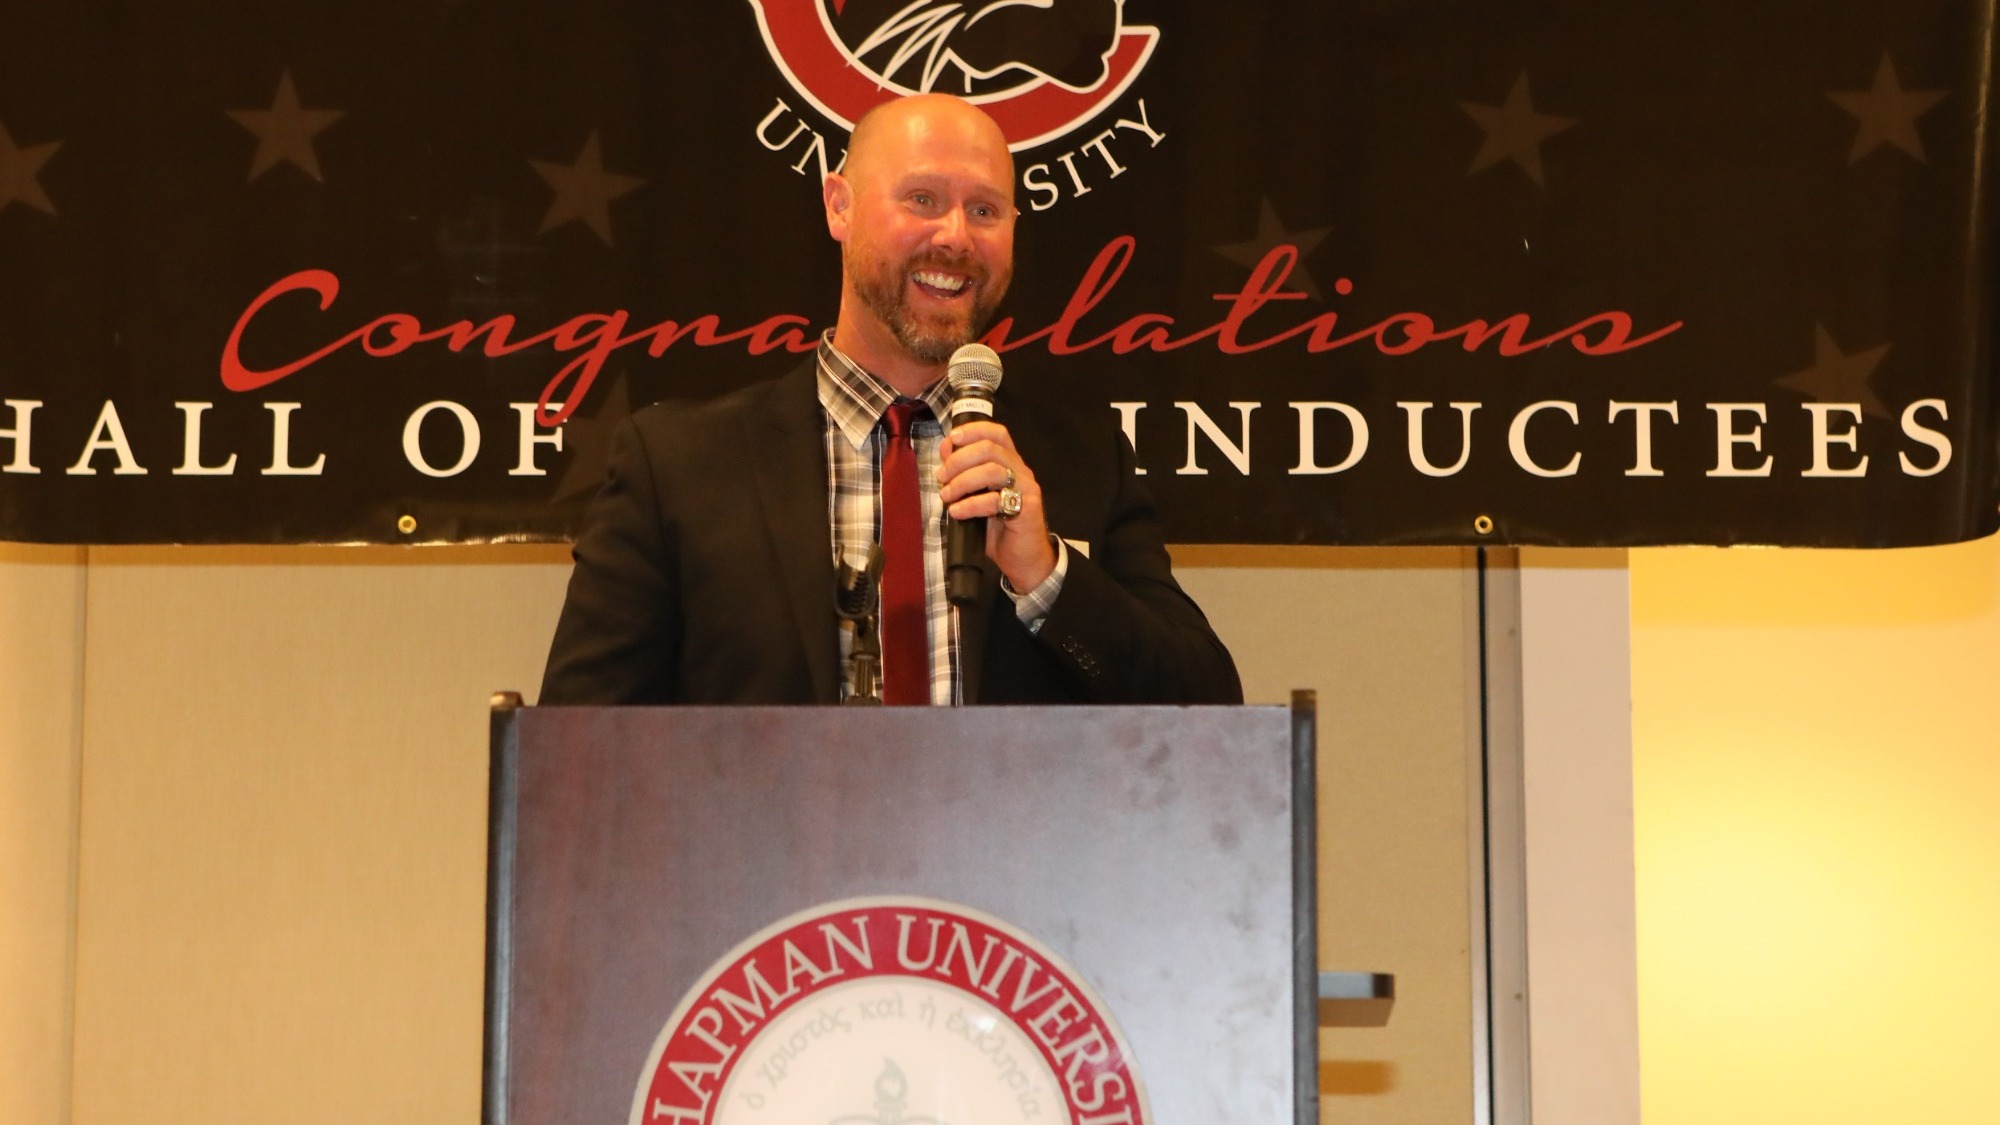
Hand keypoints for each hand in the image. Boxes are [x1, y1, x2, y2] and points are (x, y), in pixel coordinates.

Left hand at [937, 418, 1056, 591]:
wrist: (1025, 560)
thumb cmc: (1000, 529)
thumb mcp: (976, 498)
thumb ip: (963, 475)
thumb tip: (947, 450)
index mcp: (1010, 464)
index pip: (997, 433)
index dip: (974, 430)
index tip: (952, 439)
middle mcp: (1021, 471)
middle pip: (990, 448)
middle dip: (959, 459)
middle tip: (942, 477)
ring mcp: (1026, 489)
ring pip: (993, 470)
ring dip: (963, 481)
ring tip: (947, 496)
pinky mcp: (1026, 509)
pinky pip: (995, 500)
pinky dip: (970, 504)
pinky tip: (957, 513)